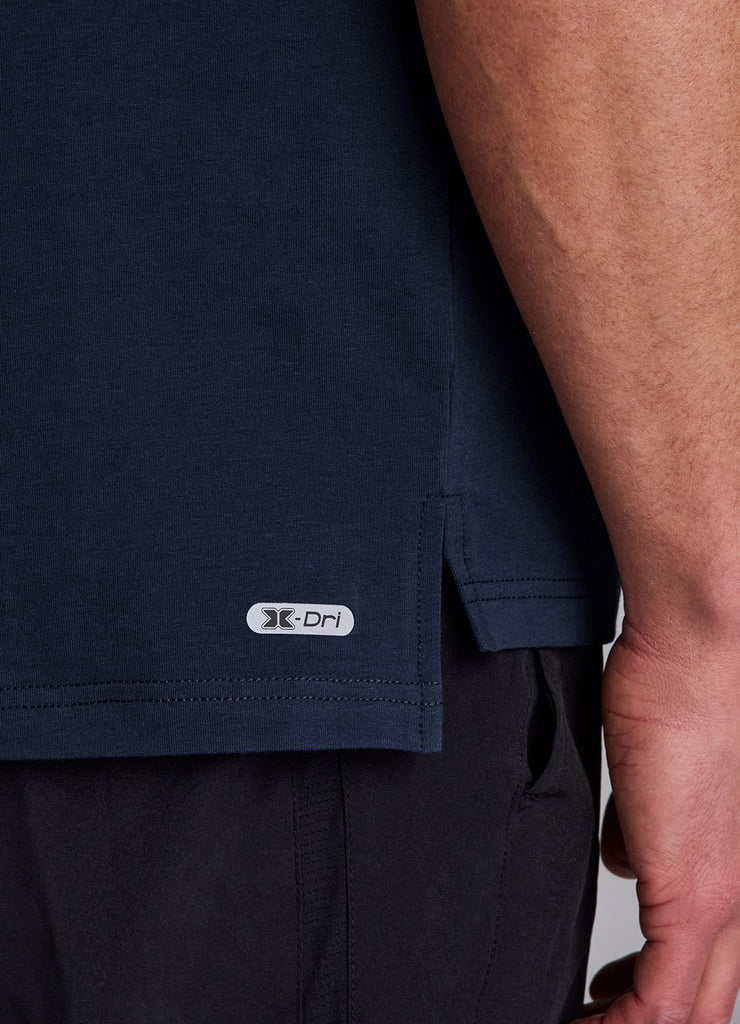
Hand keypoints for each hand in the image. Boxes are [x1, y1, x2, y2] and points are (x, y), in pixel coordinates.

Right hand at [569, 623, 739, 1023]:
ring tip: (587, 1022)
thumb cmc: (681, 695)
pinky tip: (591, 1019)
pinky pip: (663, 991)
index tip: (614, 993)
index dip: (663, 993)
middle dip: (648, 1020)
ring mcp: (725, 899)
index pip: (713, 964)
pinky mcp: (691, 891)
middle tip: (598, 1017)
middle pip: (710, 1000)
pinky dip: (625, 1021)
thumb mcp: (654, 779)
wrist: (701, 652)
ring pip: (693, 1005)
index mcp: (737, 873)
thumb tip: (622, 855)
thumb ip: (639, 829)